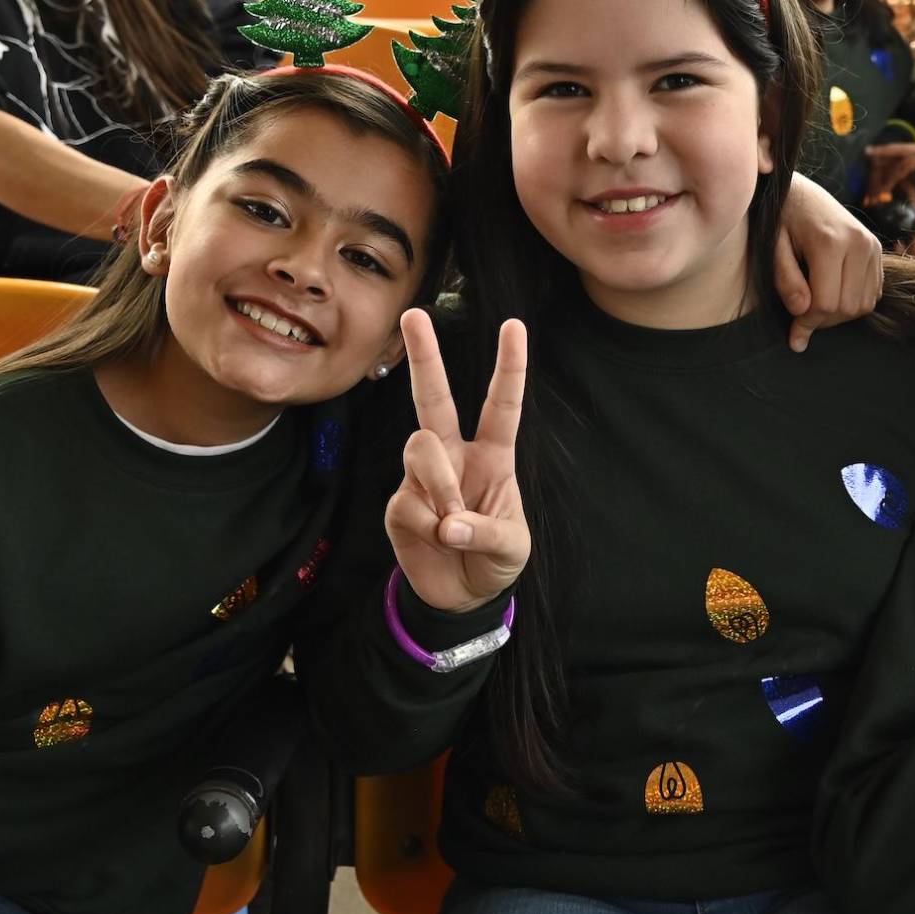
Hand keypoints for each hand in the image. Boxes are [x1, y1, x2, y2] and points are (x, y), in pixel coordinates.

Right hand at [384, 309, 530, 612]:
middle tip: (415, 315)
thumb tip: (449, 522)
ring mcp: (423, 478)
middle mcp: (455, 456)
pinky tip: (436, 540)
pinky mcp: (400, 504)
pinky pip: (409, 501)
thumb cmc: (494, 561)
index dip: (509, 368)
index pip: (501, 406)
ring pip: (420, 446)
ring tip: (453, 522)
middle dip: (426, 356)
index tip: (513, 325)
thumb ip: (488, 532)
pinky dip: (426, 524)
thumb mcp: (511, 549)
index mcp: (493, 457)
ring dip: (440, 483)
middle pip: (435, 399)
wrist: (461, 598)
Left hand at [772, 172, 882, 351]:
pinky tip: (832, 295)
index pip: (825, 302)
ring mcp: (872, 246)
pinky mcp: (877, 250)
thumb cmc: (782, 218)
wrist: (802, 192)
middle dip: (823, 322)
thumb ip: (785, 280)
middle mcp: (859, 243)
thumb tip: (800, 313)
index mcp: (831, 241)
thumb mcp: (773, 246)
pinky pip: (873, 294)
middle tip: (801, 319)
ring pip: (863, 305)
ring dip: (839, 315)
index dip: (807, 324)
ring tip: (815, 306)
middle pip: (847, 307)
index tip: (794, 335)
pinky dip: (853, 304)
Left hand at [865, 142, 914, 203]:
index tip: (875, 156)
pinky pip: (907, 164)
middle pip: (901, 148)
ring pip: (902, 156)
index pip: (906, 149)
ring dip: (887, 169)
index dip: (891, 152)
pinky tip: (887, 186)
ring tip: (875, 180)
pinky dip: (896, 175)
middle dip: (884, 151)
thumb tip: (908, 179)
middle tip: (868, 153)